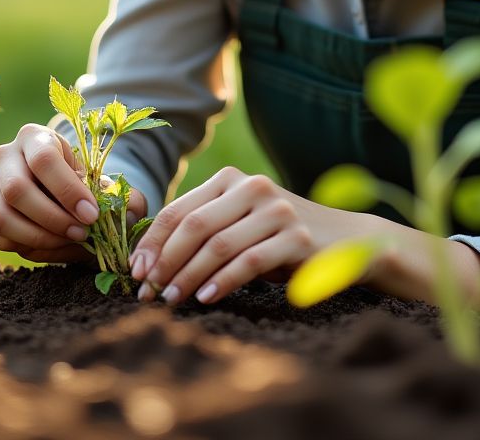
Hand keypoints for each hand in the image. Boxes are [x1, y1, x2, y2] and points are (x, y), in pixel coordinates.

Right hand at [0, 123, 147, 263]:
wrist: (60, 190)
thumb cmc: (84, 183)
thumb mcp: (105, 182)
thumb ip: (121, 195)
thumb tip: (129, 210)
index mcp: (35, 136)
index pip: (44, 159)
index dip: (68, 190)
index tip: (92, 215)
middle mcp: (5, 154)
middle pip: (16, 189)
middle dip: (52, 218)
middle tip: (82, 233)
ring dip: (35, 236)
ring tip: (66, 241)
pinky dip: (16, 244)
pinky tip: (46, 244)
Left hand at [128, 166, 372, 306]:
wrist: (344, 239)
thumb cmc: (278, 236)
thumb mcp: (240, 222)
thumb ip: (205, 227)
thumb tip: (147, 259)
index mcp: (232, 180)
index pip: (180, 209)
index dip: (152, 242)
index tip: (135, 272)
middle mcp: (253, 187)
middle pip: (195, 227)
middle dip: (165, 262)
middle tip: (148, 292)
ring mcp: (277, 210)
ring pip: (219, 245)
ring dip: (188, 277)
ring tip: (171, 300)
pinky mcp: (297, 237)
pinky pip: (250, 262)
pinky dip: (223, 282)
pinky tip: (206, 298)